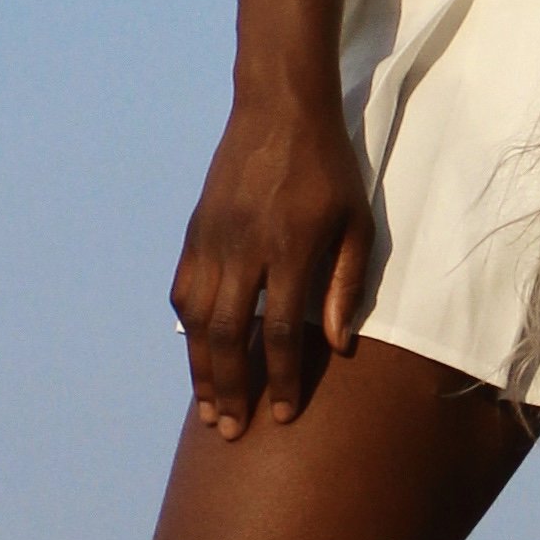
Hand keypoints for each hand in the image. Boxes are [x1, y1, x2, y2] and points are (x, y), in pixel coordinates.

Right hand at [169, 79, 374, 432]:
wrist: (279, 108)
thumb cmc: (329, 168)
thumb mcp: (356, 222)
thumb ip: (346, 285)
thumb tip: (339, 346)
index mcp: (290, 249)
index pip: (280, 333)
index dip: (280, 380)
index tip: (281, 415)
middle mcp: (244, 249)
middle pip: (228, 336)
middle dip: (231, 390)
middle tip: (231, 431)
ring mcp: (212, 239)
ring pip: (196, 320)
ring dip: (200, 369)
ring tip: (209, 407)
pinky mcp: (196, 230)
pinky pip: (183, 290)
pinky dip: (186, 328)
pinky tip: (196, 353)